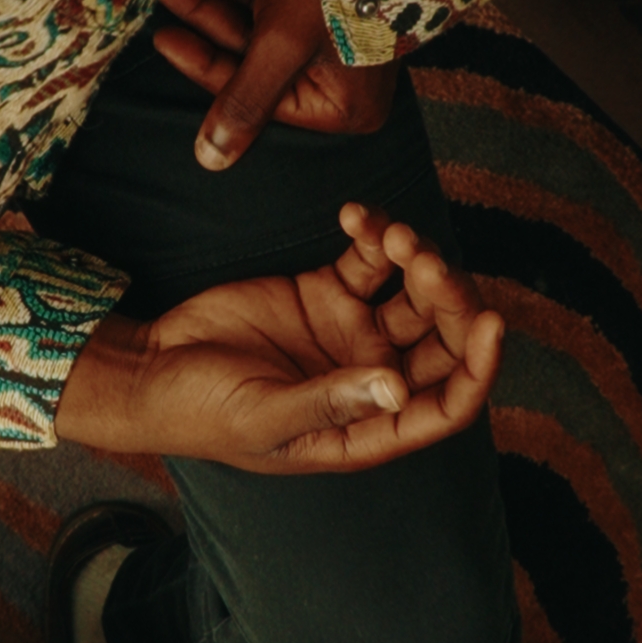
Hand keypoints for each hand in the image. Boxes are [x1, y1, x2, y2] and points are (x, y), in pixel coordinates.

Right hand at [56, 203, 502, 474]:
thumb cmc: (201, 415)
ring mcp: (352, 334)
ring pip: (415, 295)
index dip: (477, 369)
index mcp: (368, 427)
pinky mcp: (327, 293)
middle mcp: (372, 380)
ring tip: (388, 234)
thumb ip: (329, 402)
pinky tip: (356, 215)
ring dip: (415, 259)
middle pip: (442, 342)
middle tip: (421, 261)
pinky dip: (374, 233)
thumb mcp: (262, 417)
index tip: (490, 324)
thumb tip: (397, 388)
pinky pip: (370, 260)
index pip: (446, 405)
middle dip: (447, 300)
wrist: (151, 369)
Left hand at [153, 0, 398, 167]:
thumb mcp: (282, 44)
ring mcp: (336, 23)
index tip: (162, 36)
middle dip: (207, 10)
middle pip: (252, 47)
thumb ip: (244, 100)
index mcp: (342, 101)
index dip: (202, 61)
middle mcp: (341, 69)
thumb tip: (210, 161)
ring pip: (258, 8)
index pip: (253, 90)